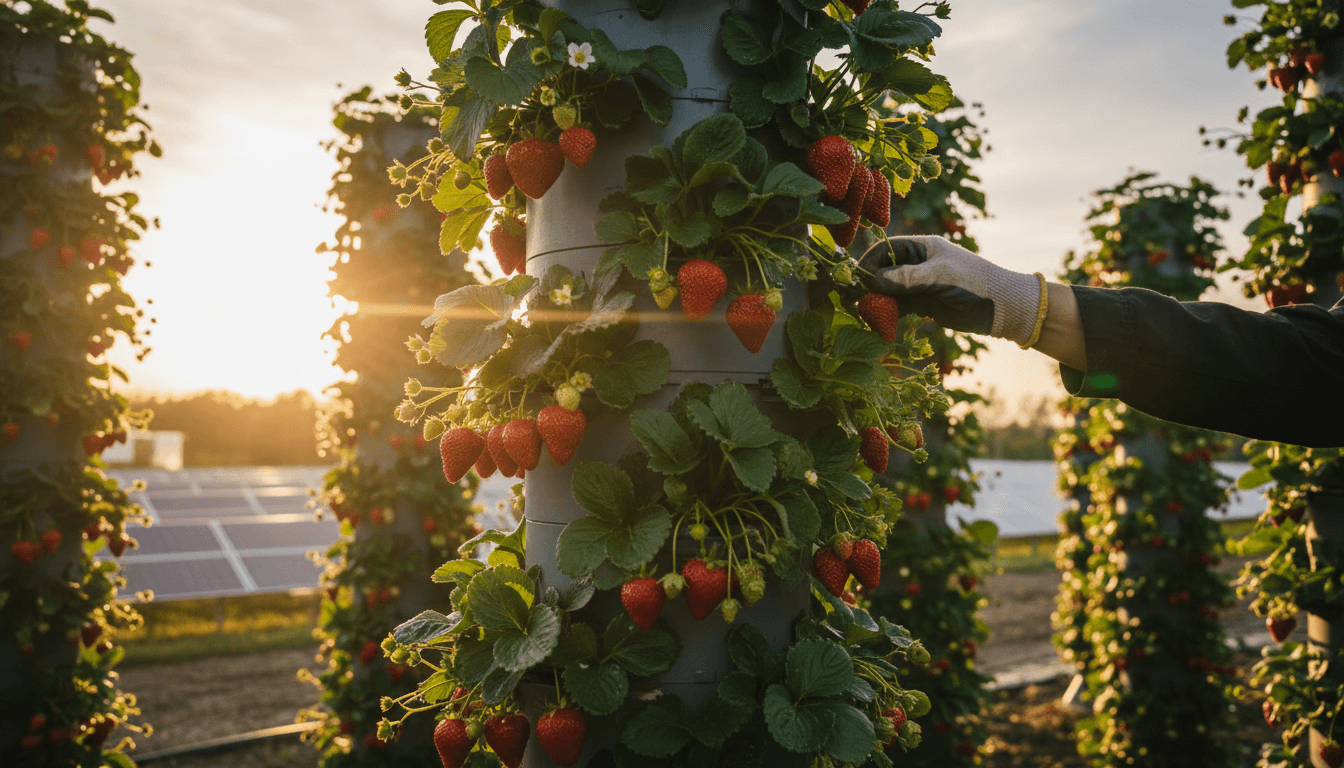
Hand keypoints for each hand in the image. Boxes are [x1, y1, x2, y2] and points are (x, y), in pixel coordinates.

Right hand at [859, 235, 1042, 346]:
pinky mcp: (924, 303)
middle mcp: (919, 263)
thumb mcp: (940, 276)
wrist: (1002, 306)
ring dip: (877, 301)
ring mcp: (920, 284)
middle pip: (885, 270)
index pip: (887, 248)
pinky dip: (889, 314)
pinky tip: (880, 323)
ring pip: (890, 290)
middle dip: (869, 283)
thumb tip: (876, 281)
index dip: (869, 261)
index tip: (855, 276)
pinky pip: (900, 307)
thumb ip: (908, 278)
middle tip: (852, 298)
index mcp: (924, 246)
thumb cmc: (974, 282)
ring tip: (863, 313)